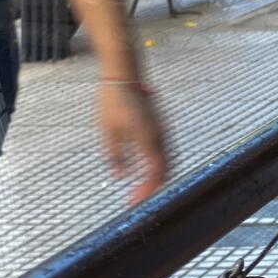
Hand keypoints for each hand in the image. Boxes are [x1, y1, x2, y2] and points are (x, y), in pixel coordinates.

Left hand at [97, 80, 169, 203]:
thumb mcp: (108, 131)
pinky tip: (146, 170)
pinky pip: (166, 151)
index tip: (134, 202)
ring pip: (169, 161)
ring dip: (159, 177)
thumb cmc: (112, 101)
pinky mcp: (161, 126)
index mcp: (147, 138)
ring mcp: (163, 130)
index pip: (154, 172)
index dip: (146, 190)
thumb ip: (115, 156)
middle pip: (167, 170)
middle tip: (139, 199)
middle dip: (155, 187)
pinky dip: (160, 165)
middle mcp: (160, 136)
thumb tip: (120, 177)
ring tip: (144, 188)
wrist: (124, 76)